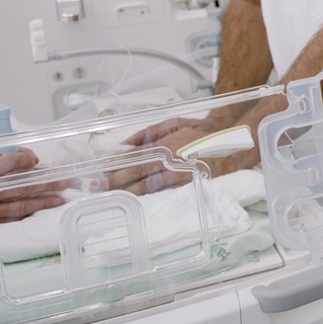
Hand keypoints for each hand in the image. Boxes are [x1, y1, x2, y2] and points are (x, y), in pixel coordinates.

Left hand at [108, 118, 258, 194]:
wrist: (230, 139)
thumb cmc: (199, 131)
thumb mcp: (172, 123)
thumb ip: (146, 133)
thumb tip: (124, 144)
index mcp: (161, 144)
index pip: (130, 156)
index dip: (110, 164)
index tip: (93, 171)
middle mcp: (167, 159)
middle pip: (134, 173)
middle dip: (111, 181)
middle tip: (92, 188)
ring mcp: (176, 174)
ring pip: (145, 186)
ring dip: (124, 192)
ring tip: (106, 197)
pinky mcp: (186, 183)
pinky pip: (161, 192)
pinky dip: (145, 197)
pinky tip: (132, 200)